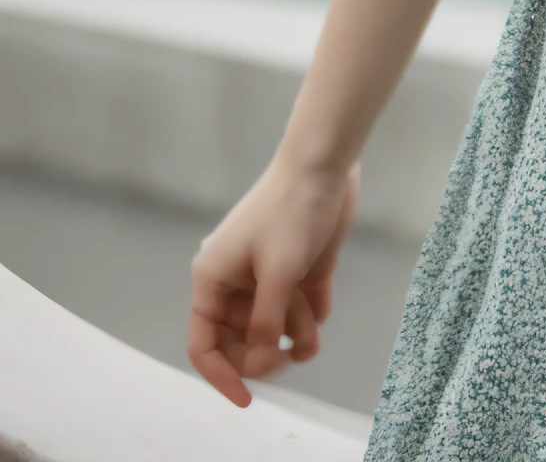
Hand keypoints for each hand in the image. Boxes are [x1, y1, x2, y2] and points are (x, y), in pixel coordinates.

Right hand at [188, 156, 360, 406]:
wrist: (324, 164)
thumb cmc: (292, 214)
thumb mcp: (277, 274)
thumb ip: (264, 323)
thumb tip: (258, 359)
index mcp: (213, 279)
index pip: (203, 344)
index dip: (222, 375)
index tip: (247, 398)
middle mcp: (235, 282)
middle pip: (240, 343)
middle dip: (265, 354)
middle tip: (289, 353)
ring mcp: (267, 277)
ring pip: (274, 329)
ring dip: (294, 337)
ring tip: (313, 332)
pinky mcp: (298, 271)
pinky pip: (300, 311)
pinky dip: (311, 317)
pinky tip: (320, 303)